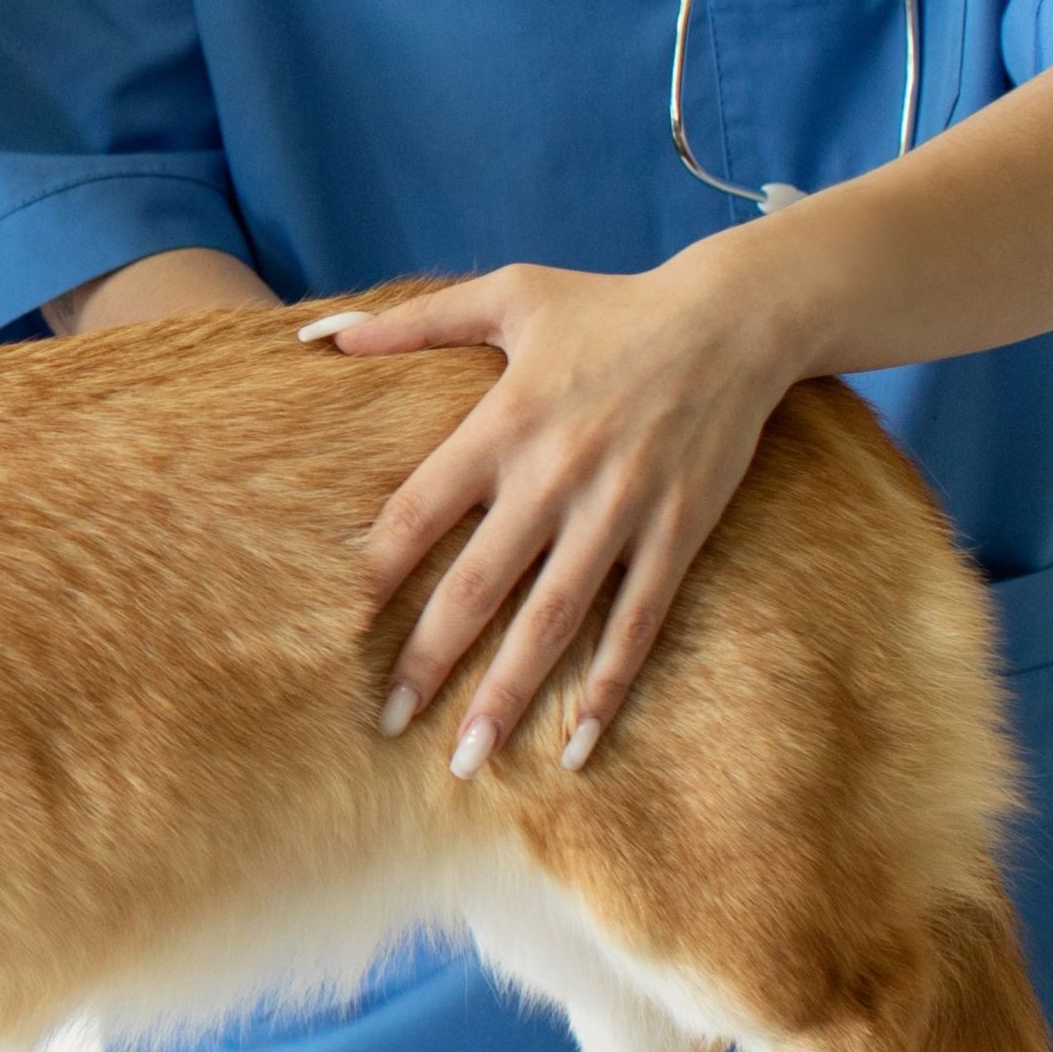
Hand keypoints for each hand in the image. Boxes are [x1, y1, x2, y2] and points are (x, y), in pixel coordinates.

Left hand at [324, 251, 803, 774]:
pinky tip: (577, 744)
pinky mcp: (678, 534)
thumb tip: (319, 337)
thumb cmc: (607, 305)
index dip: (374, 572)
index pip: (417, 511)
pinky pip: (637, 624)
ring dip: (509, 694)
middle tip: (385, 724)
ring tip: (469, 757)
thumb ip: (410, 320)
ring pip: (554, 621)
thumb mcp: (507, 293)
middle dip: (428, 660)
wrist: (733, 319)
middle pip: (477, 585)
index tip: (335, 628)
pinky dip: (607, 686)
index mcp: (502, 422)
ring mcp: (621, 512)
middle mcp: (556, 476)